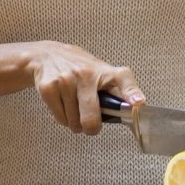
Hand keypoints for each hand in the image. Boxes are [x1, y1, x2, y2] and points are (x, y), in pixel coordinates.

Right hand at [26, 42, 142, 134]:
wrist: (47, 55)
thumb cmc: (81, 70)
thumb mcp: (101, 74)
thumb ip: (116, 92)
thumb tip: (134, 112)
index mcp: (105, 71)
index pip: (123, 79)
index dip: (132, 93)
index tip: (138, 103)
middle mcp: (86, 74)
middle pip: (91, 118)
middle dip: (91, 128)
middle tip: (90, 123)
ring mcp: (66, 80)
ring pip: (74, 122)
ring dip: (75, 122)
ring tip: (74, 107)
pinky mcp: (49, 87)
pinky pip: (60, 119)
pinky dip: (63, 119)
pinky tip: (63, 104)